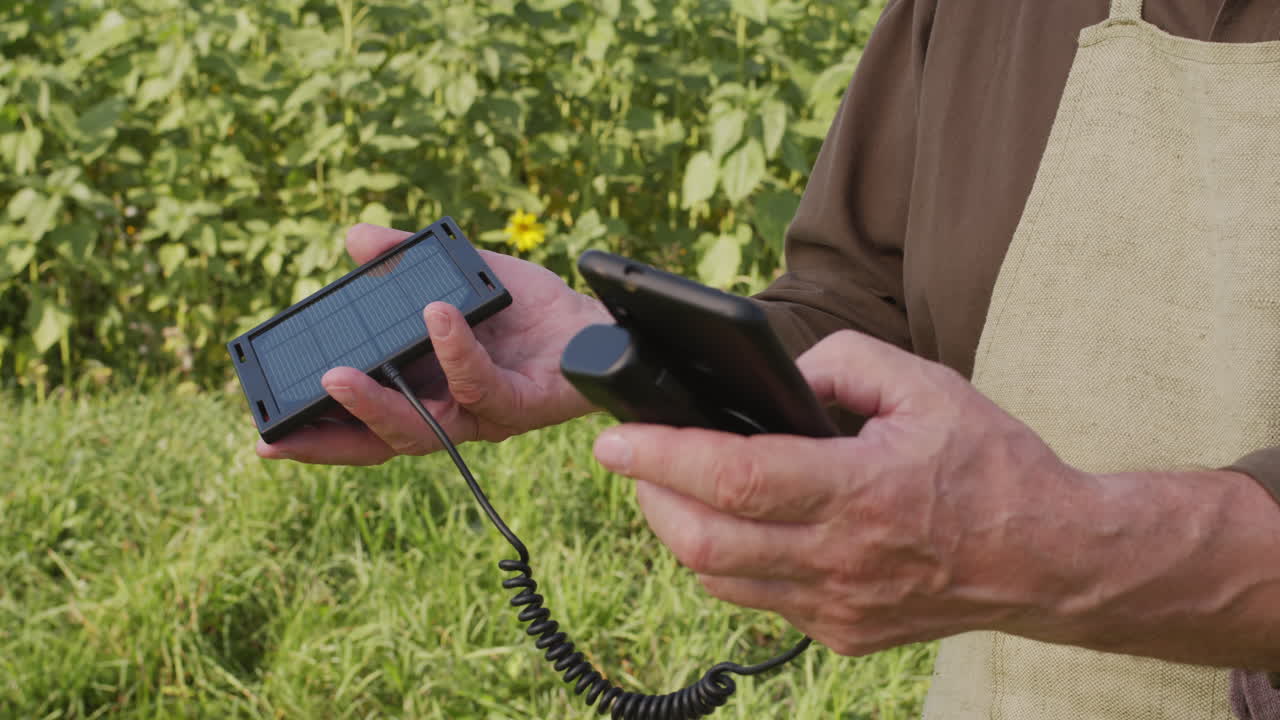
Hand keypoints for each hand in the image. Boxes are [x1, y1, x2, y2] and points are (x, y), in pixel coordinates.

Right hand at [257, 223, 611, 464]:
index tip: (264, 433)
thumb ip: (405, 259)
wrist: (597, 319)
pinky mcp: (524, 405)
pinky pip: (481, 385)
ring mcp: (485, 415)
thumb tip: (355, 238)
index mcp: (424, 389)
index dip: (316, 432)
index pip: (364, 420)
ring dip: (376, 405)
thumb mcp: (459, 275)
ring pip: (423, 428)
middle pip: (381, 441)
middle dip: (328, 440)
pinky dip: (454, 351)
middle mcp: (450, 412)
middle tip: (278, 433)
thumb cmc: (527, 308)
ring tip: (337, 375)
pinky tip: (437, 316)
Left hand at [591, 329, 1091, 655]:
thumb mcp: (926, 386)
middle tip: (633, 460)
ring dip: (680, 532)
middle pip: (704, 543)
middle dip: (649, 498)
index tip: (614, 438)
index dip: (663, 457)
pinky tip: (734, 528)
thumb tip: (779, 379)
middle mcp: (842, 559)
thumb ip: (842, 364)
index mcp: (861, 490)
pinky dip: (728, 564)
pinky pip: (758, 601)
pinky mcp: (841, 635)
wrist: (1051, 560)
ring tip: (673, 489)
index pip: (735, 477)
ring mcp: (838, 607)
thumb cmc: (993, 467)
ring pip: (719, 581)